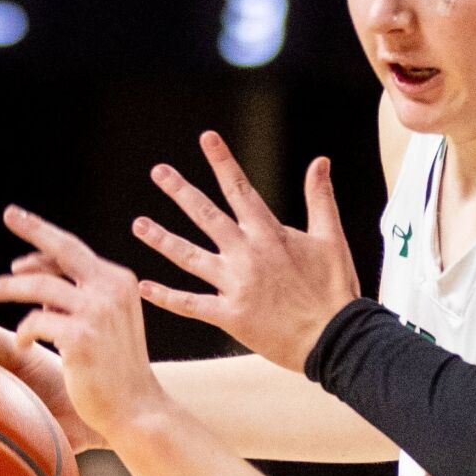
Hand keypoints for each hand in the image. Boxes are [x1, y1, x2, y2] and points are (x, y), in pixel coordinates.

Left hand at [0, 206, 166, 442]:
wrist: (136, 406)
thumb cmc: (116, 368)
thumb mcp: (104, 321)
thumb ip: (75, 296)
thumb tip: (30, 274)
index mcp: (119, 282)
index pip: (75, 254)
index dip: (44, 248)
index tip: (20, 257)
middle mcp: (111, 289)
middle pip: (63, 249)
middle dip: (34, 227)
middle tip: (10, 213)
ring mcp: (97, 311)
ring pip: (39, 286)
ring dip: (7, 286)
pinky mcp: (81, 337)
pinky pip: (34, 322)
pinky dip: (22, 331)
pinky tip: (21, 343)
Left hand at [131, 130, 360, 371]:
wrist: (335, 338)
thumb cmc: (336, 289)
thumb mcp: (331, 238)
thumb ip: (320, 198)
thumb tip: (320, 161)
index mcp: (270, 234)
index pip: (240, 189)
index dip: (223, 161)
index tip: (207, 138)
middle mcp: (248, 254)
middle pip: (206, 216)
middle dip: (181, 191)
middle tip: (159, 172)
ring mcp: (236, 285)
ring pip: (189, 257)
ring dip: (162, 239)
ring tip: (139, 224)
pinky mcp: (230, 315)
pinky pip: (190, 304)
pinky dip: (166, 297)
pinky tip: (144, 286)